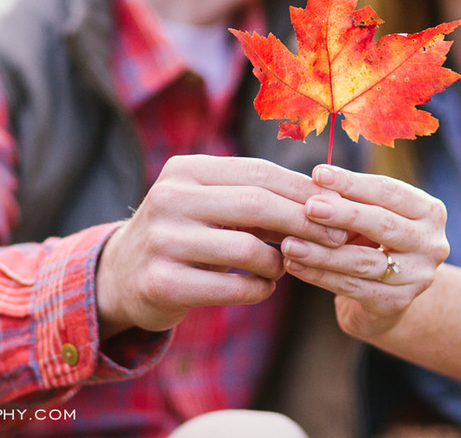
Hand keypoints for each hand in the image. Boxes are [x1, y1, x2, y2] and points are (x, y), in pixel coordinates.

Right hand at [97, 155, 345, 335]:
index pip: (260, 173)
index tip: (340, 206)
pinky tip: (263, 287)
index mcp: (185, 171)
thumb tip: (327, 195)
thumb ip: (256, 194)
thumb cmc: (185, 233)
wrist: (120, 276)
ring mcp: (162, 242)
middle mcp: (169, 199)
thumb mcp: (209, 202)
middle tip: (335, 238)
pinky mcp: (162, 283)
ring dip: (281, 261)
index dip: (304, 191)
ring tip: (285, 266)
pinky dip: (260, 289)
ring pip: (249, 249)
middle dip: (305, 222)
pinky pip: (233, 287)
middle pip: (257, 205)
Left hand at [281, 164, 449, 339]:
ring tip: (290, 243)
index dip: (353, 182)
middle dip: (343, 214)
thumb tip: (317, 181)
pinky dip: (320, 276)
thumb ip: (352, 200)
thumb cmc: (374, 242)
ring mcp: (417, 277)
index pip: (390, 192)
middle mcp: (432, 244)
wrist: (388, 296)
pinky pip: (352, 287)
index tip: (319, 173)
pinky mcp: (396, 304)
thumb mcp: (370, 217)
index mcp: (430, 212)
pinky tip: (295, 266)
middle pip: (384, 225)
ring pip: (364, 261)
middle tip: (309, 207)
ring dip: (323, 252)